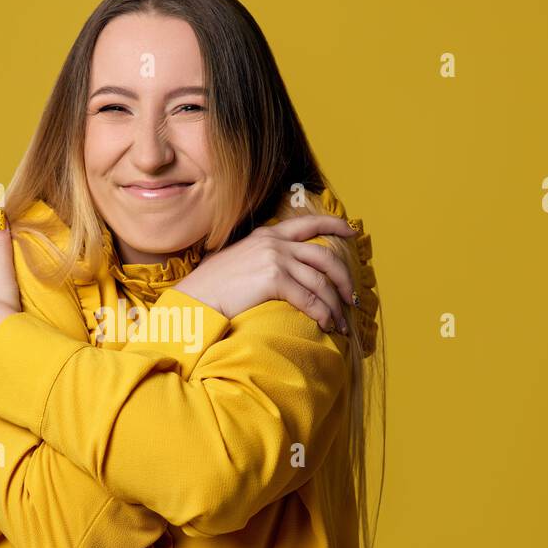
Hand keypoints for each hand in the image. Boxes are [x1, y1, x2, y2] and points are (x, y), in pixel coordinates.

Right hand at [173, 214, 360, 333]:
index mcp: (266, 235)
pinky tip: (326, 325)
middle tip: (352, 297)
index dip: (334, 225)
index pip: (308, 222)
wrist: (195, 300)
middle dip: (344, 278)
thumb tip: (286, 273)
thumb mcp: (239, 261)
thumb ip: (263, 258)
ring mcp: (274, 259)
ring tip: (340, 323)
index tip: (352, 232)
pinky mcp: (273, 279)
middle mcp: (273, 242)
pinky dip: (322, 313)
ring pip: (321, 281)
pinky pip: (309, 299)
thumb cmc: (213, 288)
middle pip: (324, 256)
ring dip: (335, 305)